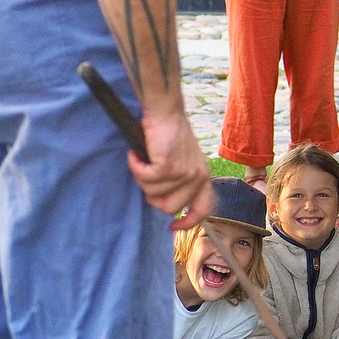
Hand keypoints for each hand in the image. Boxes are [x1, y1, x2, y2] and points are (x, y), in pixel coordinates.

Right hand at [129, 109, 213, 230]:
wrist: (165, 111)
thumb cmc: (170, 133)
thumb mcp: (183, 160)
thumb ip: (180, 181)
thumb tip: (169, 206)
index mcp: (203, 176)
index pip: (203, 209)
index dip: (188, 222)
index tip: (173, 227)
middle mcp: (198, 177)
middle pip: (169, 208)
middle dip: (153, 195)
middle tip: (147, 175)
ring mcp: (184, 173)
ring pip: (153, 194)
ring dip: (142, 177)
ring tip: (144, 158)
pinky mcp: (168, 167)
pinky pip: (144, 178)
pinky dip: (135, 165)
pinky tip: (136, 154)